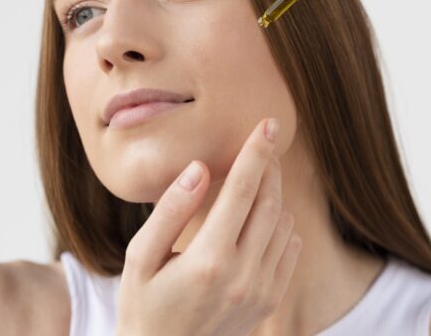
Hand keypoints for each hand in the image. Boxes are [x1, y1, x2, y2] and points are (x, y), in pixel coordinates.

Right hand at [116, 118, 301, 335]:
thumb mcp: (141, 257)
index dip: (256, 153)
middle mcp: (243, 275)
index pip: (243, 191)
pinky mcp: (270, 302)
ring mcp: (261, 291)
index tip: (267, 124)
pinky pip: (289, 249)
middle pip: (270, 203)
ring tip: (253, 181)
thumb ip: (171, 210)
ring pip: (283, 224)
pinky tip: (259, 219)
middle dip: (269, 167)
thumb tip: (199, 169)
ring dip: (274, 195)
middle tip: (263, 142)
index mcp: (209, 260)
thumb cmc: (143, 305)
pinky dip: (281, 225)